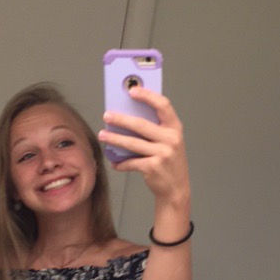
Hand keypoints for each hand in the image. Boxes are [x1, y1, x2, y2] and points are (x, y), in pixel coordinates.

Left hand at [98, 89, 189, 205]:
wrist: (176, 189)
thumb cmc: (170, 162)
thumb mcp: (169, 142)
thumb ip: (156, 128)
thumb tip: (128, 114)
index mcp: (175, 128)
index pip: (163, 105)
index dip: (147, 96)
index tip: (132, 91)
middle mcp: (171, 139)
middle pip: (141, 124)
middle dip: (121, 119)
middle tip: (107, 115)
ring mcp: (162, 154)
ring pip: (132, 143)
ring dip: (114, 139)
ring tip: (103, 135)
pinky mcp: (153, 167)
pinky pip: (131, 162)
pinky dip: (121, 163)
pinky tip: (114, 162)